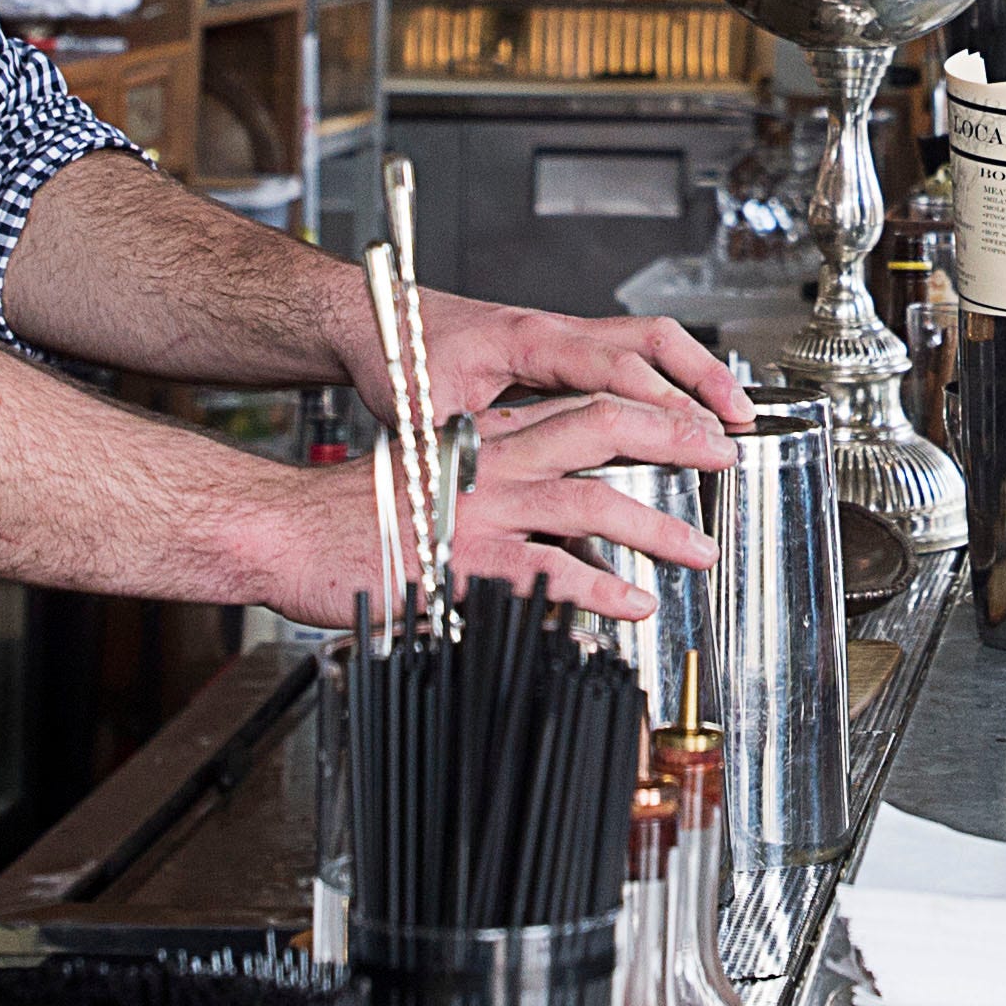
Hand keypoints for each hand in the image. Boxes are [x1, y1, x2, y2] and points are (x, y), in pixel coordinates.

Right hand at [235, 392, 727, 625]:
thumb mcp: (428, 473)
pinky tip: (633, 602)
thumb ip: (488, 476)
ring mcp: (483, 509)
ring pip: (593, 502)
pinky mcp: (468, 560)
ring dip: (657, 526)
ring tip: (697, 547)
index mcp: (486, 435)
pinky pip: (554, 571)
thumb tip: (546, 502)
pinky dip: (603, 589)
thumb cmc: (350, 512)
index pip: (583, 403)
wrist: (284, 530)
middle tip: (720, 458)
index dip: (647, 408)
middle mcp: (493, 459)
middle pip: (604, 428)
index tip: (691, 420)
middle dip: (674, 440)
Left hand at [355, 287, 757, 434]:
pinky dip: (668, 373)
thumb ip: (462, 451)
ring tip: (732, 412)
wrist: (371, 316)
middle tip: (740, 424)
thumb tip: (491, 498)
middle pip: (650, 340)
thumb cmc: (392, 357)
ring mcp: (559, 333)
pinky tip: (683, 405)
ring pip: (647, 340)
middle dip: (703, 379)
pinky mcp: (557, 346)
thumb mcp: (420, 414)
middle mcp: (551, 329)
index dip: (662, 404)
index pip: (613, 367)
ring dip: (694, 372)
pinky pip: (628, 351)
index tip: (699, 436)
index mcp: (525, 340)